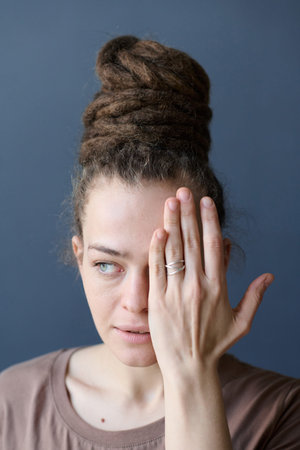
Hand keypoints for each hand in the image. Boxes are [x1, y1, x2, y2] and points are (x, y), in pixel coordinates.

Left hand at [148, 187, 273, 375]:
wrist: (189, 367)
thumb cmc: (215, 345)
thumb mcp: (241, 322)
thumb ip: (254, 297)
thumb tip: (269, 276)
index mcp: (218, 287)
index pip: (214, 245)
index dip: (210, 221)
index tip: (205, 201)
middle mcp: (198, 285)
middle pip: (192, 241)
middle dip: (188, 213)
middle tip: (183, 191)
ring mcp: (176, 292)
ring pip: (174, 250)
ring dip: (172, 223)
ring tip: (170, 202)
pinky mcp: (158, 299)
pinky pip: (157, 268)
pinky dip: (158, 248)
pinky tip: (158, 230)